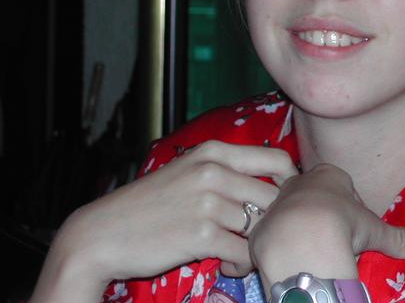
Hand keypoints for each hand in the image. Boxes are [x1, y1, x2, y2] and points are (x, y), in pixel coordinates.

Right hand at [30, 140, 297, 300]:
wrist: (102, 234)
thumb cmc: (150, 204)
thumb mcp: (189, 172)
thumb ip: (228, 171)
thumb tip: (277, 183)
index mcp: (214, 151)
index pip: (278, 161)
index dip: (290, 184)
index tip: (283, 203)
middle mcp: (214, 172)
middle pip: (275, 197)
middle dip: (273, 221)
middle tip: (256, 237)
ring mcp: (208, 203)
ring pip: (261, 227)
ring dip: (255, 246)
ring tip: (236, 253)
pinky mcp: (200, 235)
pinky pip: (244, 253)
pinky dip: (241, 264)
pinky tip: (226, 266)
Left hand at [248, 163, 404, 288]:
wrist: (301, 237)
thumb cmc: (342, 224)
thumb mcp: (374, 231)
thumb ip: (398, 238)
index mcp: (328, 175)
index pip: (340, 185)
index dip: (348, 207)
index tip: (353, 227)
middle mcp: (299, 183)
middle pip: (311, 198)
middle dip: (320, 218)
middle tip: (331, 242)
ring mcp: (276, 203)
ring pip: (288, 216)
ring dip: (296, 233)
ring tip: (309, 256)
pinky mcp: (259, 227)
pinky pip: (267, 239)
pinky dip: (274, 252)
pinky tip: (286, 265)